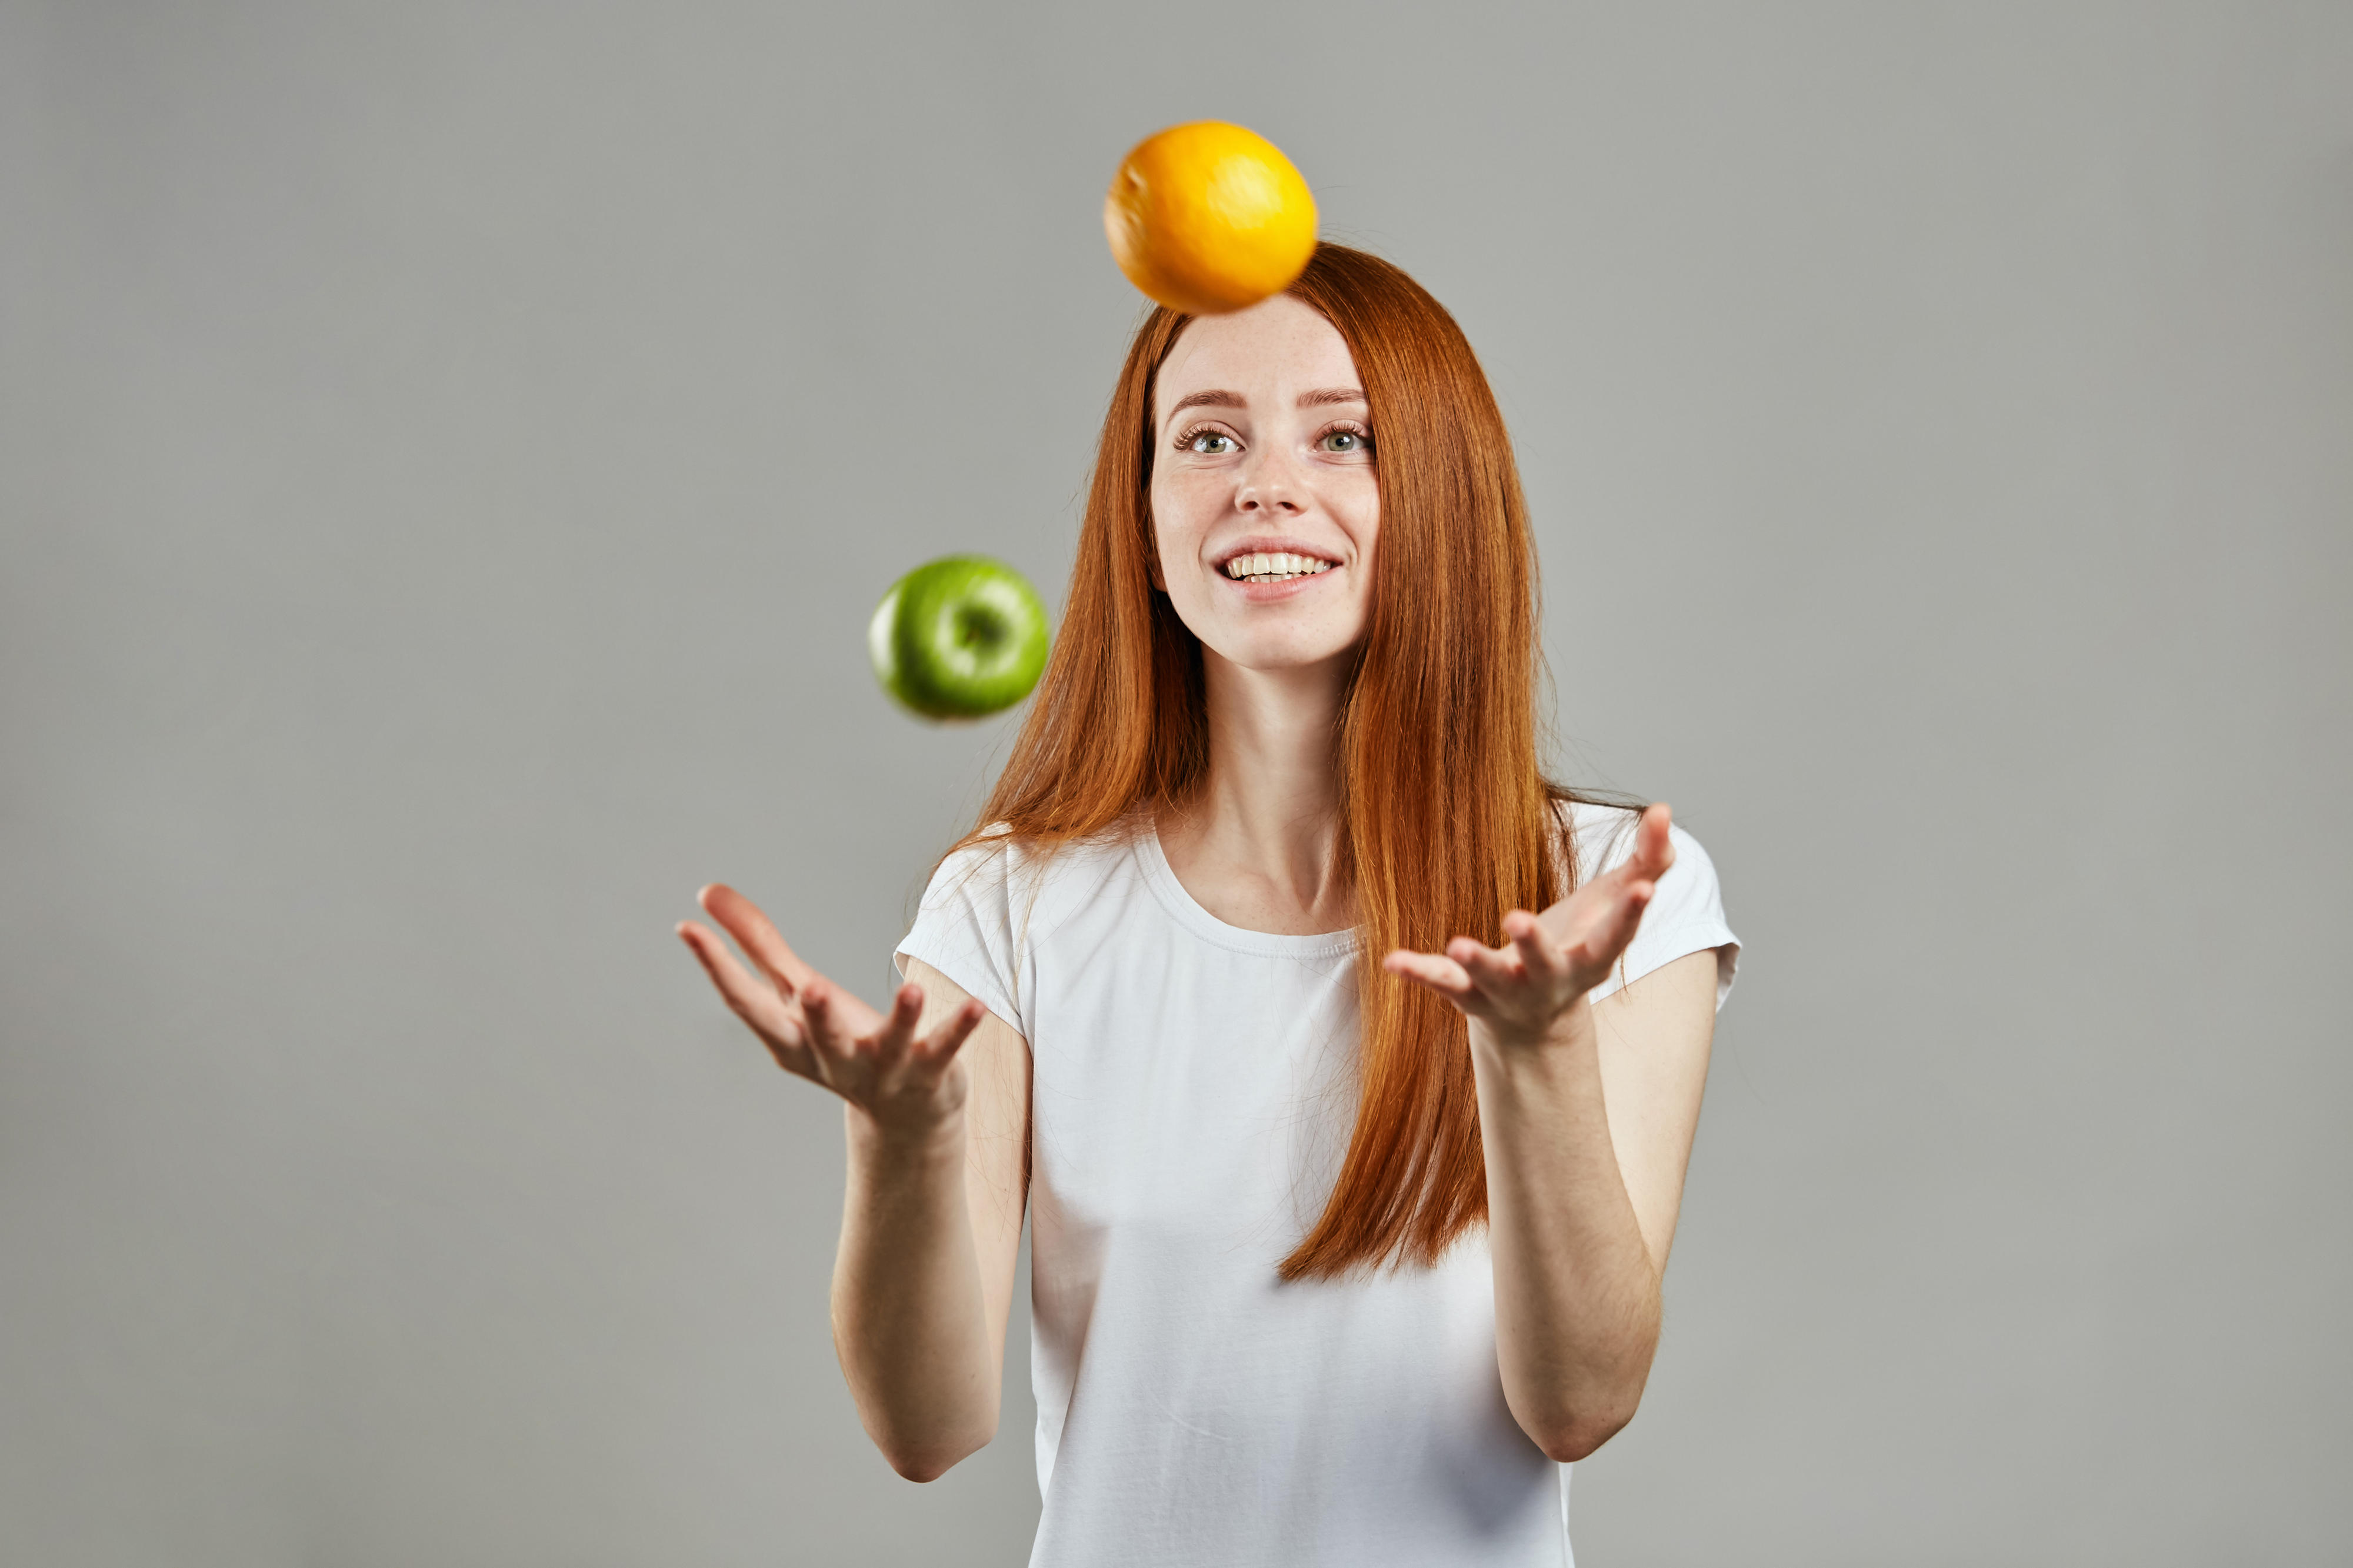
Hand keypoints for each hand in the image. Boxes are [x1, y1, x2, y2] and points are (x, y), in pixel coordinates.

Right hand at [676, 883, 985, 1136]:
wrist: (902, 1121)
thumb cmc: (840, 1042)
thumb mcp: (795, 992)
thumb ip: (756, 944)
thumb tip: (707, 893)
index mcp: (792, 1040)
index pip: (747, 1003)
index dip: (716, 966)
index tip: (686, 927)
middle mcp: (833, 1060)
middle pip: (819, 1038)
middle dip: (815, 1017)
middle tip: (809, 989)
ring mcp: (884, 1070)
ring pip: (891, 1046)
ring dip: (900, 1020)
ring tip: (911, 989)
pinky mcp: (929, 1072)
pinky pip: (945, 1049)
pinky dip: (959, 1028)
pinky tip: (977, 1005)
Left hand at [1382, 803, 1675, 1049]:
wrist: (1536, 1019)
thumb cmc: (1581, 945)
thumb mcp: (1615, 904)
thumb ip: (1647, 860)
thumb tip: (1665, 809)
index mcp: (1592, 958)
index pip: (1617, 936)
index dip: (1631, 914)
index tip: (1644, 890)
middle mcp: (1549, 981)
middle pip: (1544, 965)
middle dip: (1532, 944)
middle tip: (1517, 919)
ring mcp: (1507, 992)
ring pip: (1489, 981)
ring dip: (1475, 963)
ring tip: (1457, 945)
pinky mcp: (1468, 995)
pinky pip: (1441, 985)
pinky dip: (1418, 973)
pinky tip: (1391, 961)